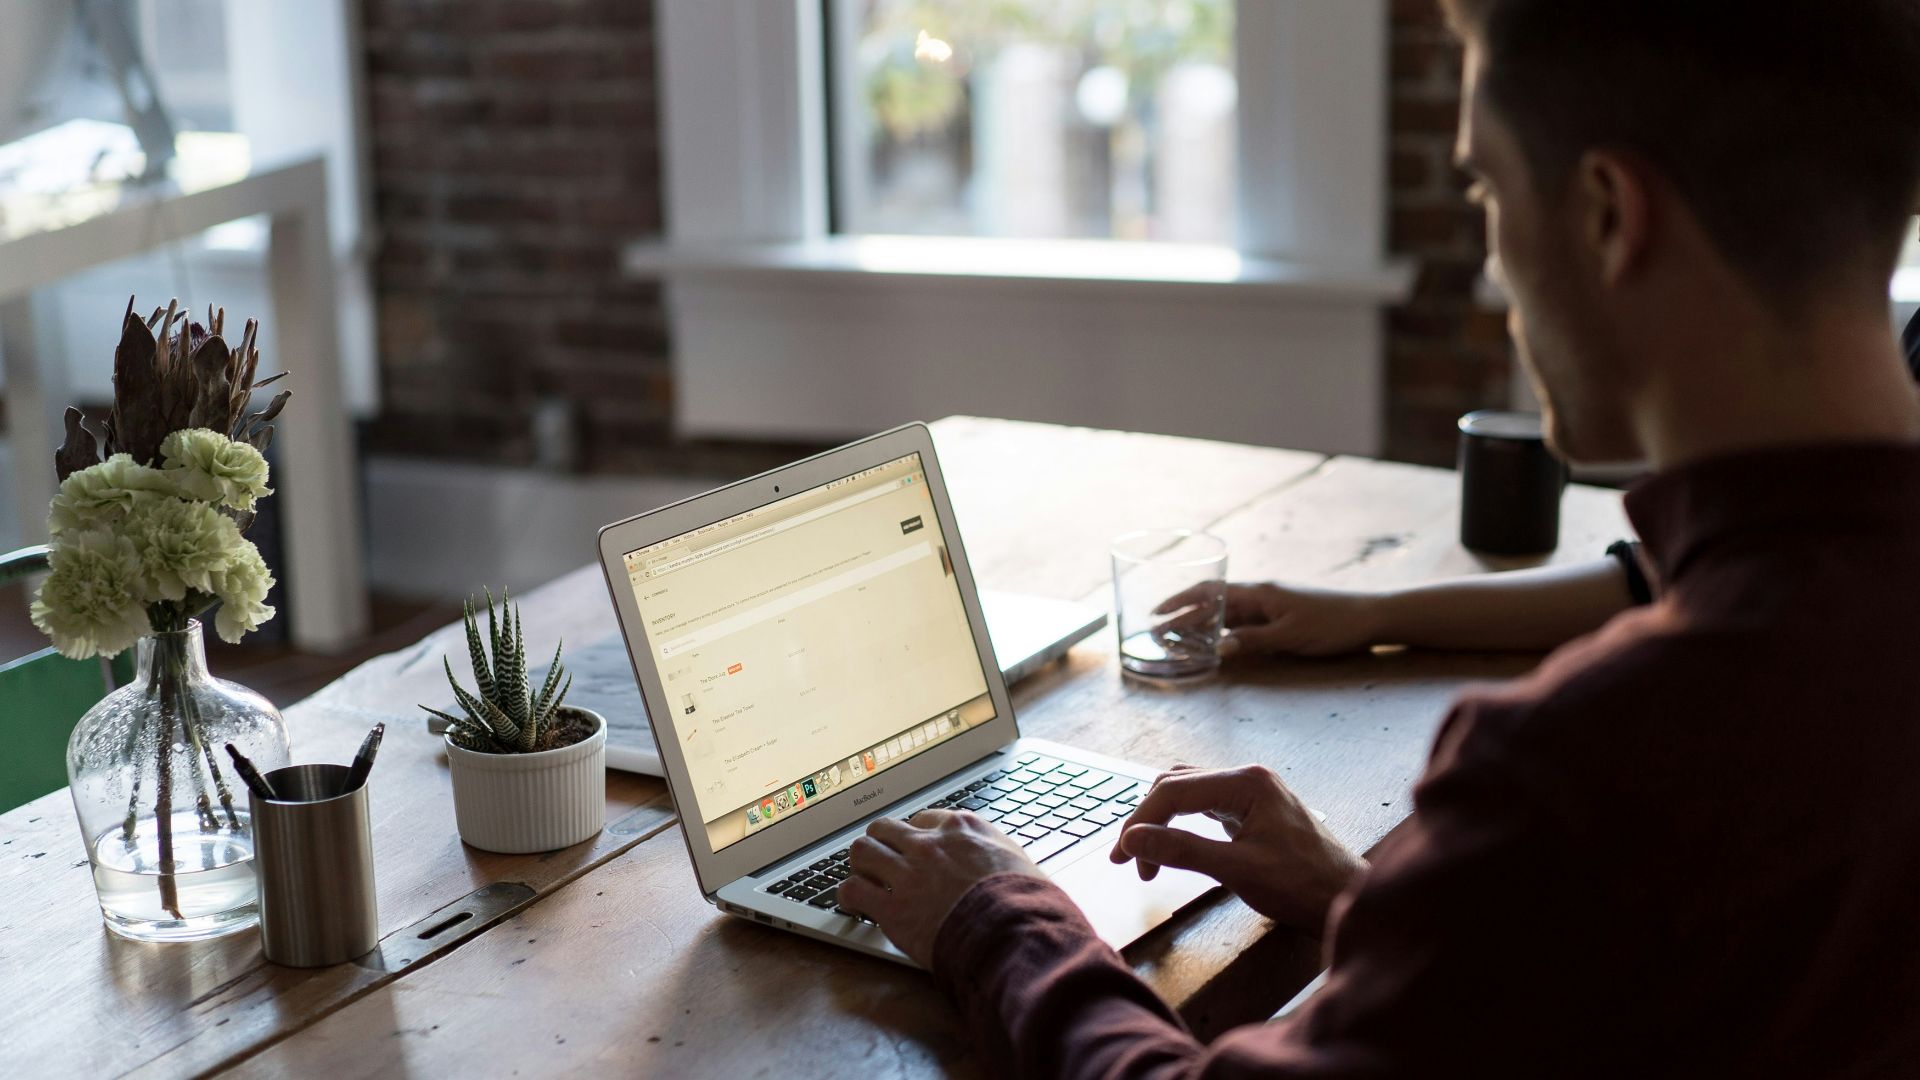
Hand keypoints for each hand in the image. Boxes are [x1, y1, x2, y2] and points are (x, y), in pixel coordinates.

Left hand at [839, 809, 1045, 967]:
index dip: (917, 836)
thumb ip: (999, 857)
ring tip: (863, 878)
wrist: (1014, 934)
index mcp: (962, 829)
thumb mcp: (1021, 864)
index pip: (924, 819)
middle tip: (883, 861)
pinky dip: (849, 896)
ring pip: (862, 851)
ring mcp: (907, 874)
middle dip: (882, 844)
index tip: (916, 849)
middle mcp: (929, 845)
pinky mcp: (892, 909)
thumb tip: (1004, 866)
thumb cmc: (1028, 904)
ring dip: (861, 865)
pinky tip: (854, 904)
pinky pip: (852, 890)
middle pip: (885, 828)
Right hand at [1110, 764, 1363, 932]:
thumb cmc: (1304, 886)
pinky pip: (1205, 806)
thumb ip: (1182, 850)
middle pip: (1176, 786)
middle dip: (1147, 821)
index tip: (1122, 857)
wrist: (1348, 899)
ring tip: (1146, 858)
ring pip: (1188, 794)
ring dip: (1162, 822)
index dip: (1140, 822)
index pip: (1173, 791)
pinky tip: (1174, 846)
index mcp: (1246, 782)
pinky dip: (1182, 825)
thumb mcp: (1238, 870)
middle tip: (1128, 861)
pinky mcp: (1253, 811)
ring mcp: (1252, 793)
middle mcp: (1248, 778)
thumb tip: (1133, 839)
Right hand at [1156, 582, 1381, 658]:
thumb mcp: (1290, 636)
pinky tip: (1215, 643)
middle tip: (1158, 632)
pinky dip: (1224, 631)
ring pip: (1226, 614)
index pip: (1210, 592)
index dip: (1180, 601)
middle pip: (1213, 603)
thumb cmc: (1332, 624)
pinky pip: (1243, 623)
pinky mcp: (1280, 617)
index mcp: (1259, 593)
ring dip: (1201, 624)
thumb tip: (1218, 648)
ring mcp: (1270, 606)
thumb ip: (1253, 641)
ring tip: (1177, 639)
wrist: (1369, 617)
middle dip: (1183, 615)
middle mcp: (1260, 595)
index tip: (1156, 613)